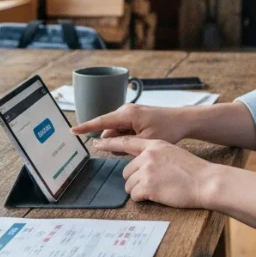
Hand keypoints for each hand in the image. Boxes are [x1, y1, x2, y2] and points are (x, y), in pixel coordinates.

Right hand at [71, 103, 188, 144]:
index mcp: (127, 114)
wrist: (183, 120)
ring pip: (116, 132)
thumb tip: (102, 144)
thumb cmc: (168, 129)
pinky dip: (129, 137)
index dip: (85, 127)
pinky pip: (123, 130)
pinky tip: (143, 138)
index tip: (72, 131)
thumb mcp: (145, 141)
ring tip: (143, 141)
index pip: (101, 122)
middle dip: (115, 142)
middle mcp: (126, 110)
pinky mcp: (134, 116)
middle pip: (109, 131)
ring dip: (123, 141)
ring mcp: (130, 113)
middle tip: (136, 146)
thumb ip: (122, 144)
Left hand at [96, 136, 217, 207]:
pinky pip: (135, 196)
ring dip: (140, 190)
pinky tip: (158, 195)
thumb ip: (155, 155)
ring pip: (129, 185)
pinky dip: (144, 198)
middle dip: (136, 180)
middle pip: (126, 171)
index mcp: (155, 145)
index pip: (126, 142)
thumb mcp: (173, 153)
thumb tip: (141, 165)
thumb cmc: (193, 171)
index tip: (97, 143)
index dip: (110, 144)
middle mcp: (148, 156)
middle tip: (153, 184)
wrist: (206, 181)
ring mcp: (147, 171)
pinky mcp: (148, 186)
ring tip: (158, 190)